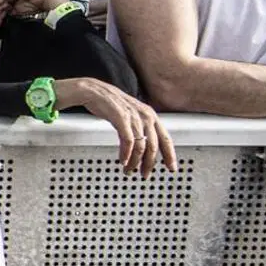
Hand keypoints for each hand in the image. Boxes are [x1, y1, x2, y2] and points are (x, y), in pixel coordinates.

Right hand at [60, 77, 176, 176]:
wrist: (94, 91)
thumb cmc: (110, 103)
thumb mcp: (132, 114)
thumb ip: (140, 127)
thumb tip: (145, 144)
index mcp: (150, 115)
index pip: (166, 139)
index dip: (170, 155)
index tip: (172, 168)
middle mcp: (145, 116)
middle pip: (153, 147)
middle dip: (149, 164)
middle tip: (144, 174)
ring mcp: (134, 117)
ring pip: (141, 147)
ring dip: (135, 162)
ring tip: (129, 169)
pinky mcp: (121, 119)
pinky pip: (127, 141)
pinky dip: (126, 154)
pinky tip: (122, 160)